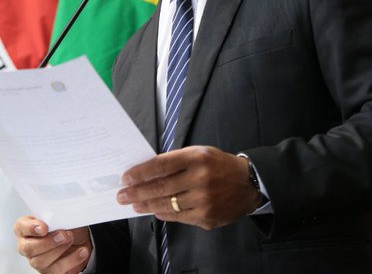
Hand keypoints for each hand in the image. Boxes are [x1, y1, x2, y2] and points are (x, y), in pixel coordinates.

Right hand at [13, 216, 90, 273]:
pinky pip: (57, 271)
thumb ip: (58, 216)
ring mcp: (37, 261)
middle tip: (63, 234)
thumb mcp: (63, 216)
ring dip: (59, 250)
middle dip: (47, 242)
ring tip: (72, 239)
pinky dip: (71, 260)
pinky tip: (81, 251)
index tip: (44, 227)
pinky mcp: (49, 272)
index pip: (21, 227)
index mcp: (26, 228)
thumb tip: (61, 216)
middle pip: (28, 248)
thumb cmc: (66, 226)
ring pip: (41, 261)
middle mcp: (28, 246)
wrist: (79, 241)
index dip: (31, 228)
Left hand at [116, 145, 259, 229]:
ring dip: (147, 205)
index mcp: (197, 158)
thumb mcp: (200, 153)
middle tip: (122, 195)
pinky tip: (155, 211)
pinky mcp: (207, 217)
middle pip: (161, 187)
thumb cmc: (219, 166)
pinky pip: (179, 217)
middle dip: (137, 192)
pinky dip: (165, 213)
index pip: (161, 165)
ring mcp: (204, 200)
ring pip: (167, 204)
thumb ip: (176, 161)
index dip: (141, 172)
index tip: (126, 177)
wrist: (249, 184)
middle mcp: (201, 178)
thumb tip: (147, 172)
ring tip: (135, 204)